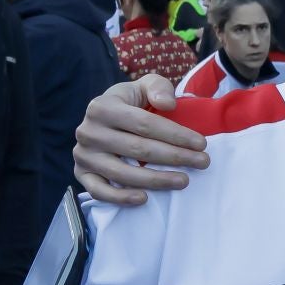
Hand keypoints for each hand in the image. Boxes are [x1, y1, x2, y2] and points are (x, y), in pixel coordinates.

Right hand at [72, 76, 205, 204]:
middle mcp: (88, 131)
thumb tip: (168, 104)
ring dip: (156, 180)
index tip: (202, 144)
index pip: (144, 124)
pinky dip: (121, 198)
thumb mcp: (145, 86)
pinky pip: (99, 191)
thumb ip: (158, 87)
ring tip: (184, 180)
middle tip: (202, 162)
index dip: (176, 135)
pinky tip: (145, 198)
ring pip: (122, 173)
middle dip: (175, 157)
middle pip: (138, 149)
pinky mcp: (81, 173)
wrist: (107, 119)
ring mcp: (83, 154)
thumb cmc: (132, 103)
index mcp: (102, 107)